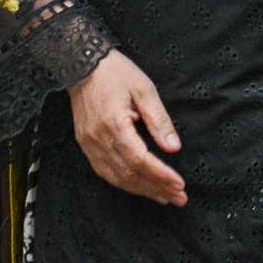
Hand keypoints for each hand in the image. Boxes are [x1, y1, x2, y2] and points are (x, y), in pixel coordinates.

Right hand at [68, 49, 186, 205]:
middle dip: (156, 188)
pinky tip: (139, 186)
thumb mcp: (144, 89)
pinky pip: (105, 171)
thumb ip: (159, 120)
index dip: (161, 175)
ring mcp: (89, 145)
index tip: (180, 184)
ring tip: (164, 196)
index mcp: (114, 125)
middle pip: (129, 174)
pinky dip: (124, 183)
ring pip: (116, 178)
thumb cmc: (115, 72)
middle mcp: (99, 140)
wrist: (81, 64)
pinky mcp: (86, 144)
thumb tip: (174, 147)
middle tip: (179, 198)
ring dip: (142, 190)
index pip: (141, 160)